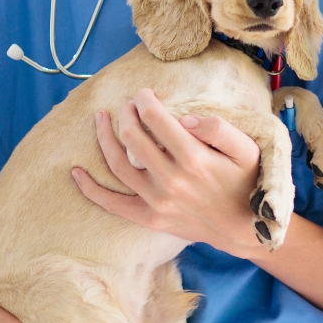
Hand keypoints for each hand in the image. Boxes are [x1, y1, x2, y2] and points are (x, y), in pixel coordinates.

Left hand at [72, 89, 261, 254]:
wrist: (244, 229)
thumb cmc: (246, 182)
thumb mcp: (247, 150)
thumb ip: (218, 129)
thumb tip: (184, 119)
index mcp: (194, 158)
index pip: (157, 119)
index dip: (146, 101)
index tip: (145, 93)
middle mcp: (171, 180)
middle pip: (133, 137)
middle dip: (126, 113)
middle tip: (129, 104)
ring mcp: (157, 202)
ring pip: (118, 164)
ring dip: (104, 138)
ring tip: (100, 118)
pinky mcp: (149, 218)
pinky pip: (113, 204)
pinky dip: (91, 189)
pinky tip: (76, 171)